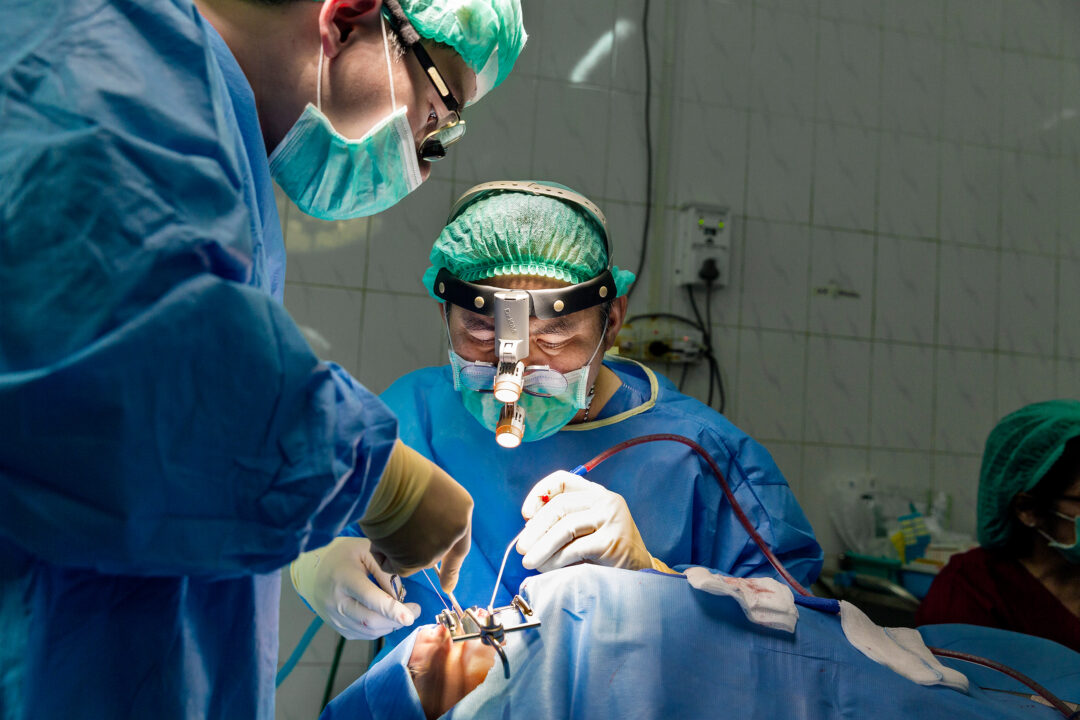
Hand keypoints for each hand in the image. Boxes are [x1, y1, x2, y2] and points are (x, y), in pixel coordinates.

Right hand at [290, 536, 420, 639]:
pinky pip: (363, 634)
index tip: (411, 616)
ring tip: (402, 611)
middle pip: (370, 620)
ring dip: (391, 625)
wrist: (314, 570)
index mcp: (344, 578)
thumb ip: (386, 571)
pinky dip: (380, 629)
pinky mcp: (337, 627)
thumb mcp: (367, 550)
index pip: (370, 598)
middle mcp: (335, 602)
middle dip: (397, 620)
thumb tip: (401, 597)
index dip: (392, 609)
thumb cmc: (346, 555)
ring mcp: (334, 618)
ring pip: (369, 631)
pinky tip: (386, 616)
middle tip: (415, 610)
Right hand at [361, 441, 471, 590]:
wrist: (386, 477)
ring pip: (410, 560)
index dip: (451, 565)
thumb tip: (423, 531)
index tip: (448, 587)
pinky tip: (379, 536)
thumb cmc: (400, 473)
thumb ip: (433, 511)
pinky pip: (395, 566)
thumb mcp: (428, 488)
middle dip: (413, 549)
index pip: (460, 545)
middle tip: (395, 534)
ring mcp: (437, 548)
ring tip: (384, 524)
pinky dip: (383, 556)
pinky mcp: (415, 561)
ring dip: (394, 549)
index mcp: (462, 509)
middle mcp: (455, 531)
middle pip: (431, 553)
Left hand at [516, 470, 669, 572]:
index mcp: (597, 493)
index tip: (525, 514)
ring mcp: (612, 519)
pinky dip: (556, 559)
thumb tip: (527, 529)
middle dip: (536, 528)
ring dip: (542, 547)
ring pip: (565, 527)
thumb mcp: (583, 532)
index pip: (563, 480)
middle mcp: (607, 501)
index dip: (540, 492)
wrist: (638, 576)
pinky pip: (575, 548)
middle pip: (560, 505)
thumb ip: (561, 523)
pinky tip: (548, 568)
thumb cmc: (605, 555)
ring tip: (529, 562)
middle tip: (522, 548)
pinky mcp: (613, 541)